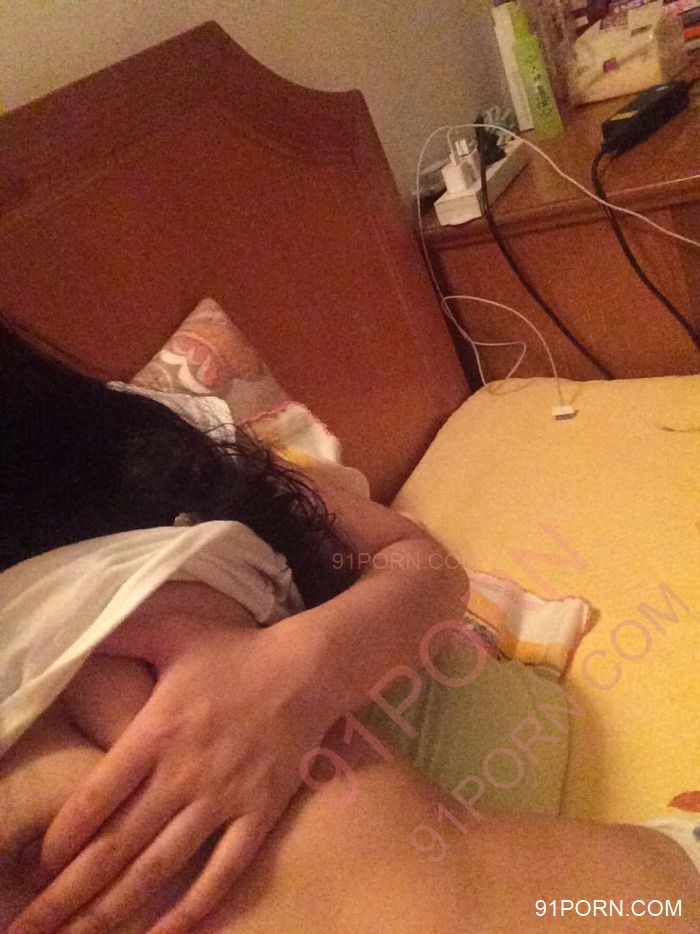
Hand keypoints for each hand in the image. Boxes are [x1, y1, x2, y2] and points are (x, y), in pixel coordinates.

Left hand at [10, 614, 329, 932]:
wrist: (307, 669)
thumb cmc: (236, 651)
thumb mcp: (175, 631)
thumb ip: (124, 635)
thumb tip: (81, 636)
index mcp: (157, 731)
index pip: (95, 798)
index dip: (61, 839)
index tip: (37, 865)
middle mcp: (184, 774)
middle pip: (117, 846)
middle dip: (68, 894)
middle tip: (31, 930)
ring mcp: (223, 799)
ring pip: (159, 869)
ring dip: (114, 912)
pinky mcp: (258, 814)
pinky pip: (223, 872)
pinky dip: (193, 911)